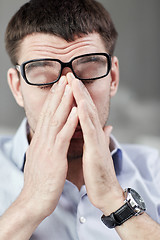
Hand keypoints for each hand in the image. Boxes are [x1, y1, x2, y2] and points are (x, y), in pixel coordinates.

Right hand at [20, 77, 77, 219]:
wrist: (33, 201)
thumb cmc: (40, 182)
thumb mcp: (42, 160)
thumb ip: (47, 147)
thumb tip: (50, 140)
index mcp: (40, 141)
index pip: (47, 116)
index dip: (54, 100)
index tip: (60, 87)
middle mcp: (42, 140)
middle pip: (50, 113)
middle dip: (58, 94)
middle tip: (64, 78)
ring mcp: (47, 148)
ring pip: (56, 120)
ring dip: (64, 103)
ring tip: (70, 87)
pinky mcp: (54, 157)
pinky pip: (63, 137)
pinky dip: (69, 123)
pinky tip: (75, 111)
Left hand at [68, 73, 123, 214]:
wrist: (105, 192)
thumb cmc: (98, 172)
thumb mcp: (97, 150)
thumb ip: (101, 136)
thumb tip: (106, 126)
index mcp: (92, 134)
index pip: (84, 112)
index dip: (77, 97)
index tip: (68, 84)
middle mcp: (95, 134)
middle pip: (86, 108)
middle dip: (78, 90)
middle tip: (69, 75)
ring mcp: (96, 141)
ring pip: (89, 115)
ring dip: (81, 97)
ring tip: (73, 82)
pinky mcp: (95, 150)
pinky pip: (90, 130)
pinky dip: (85, 116)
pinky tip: (79, 104)